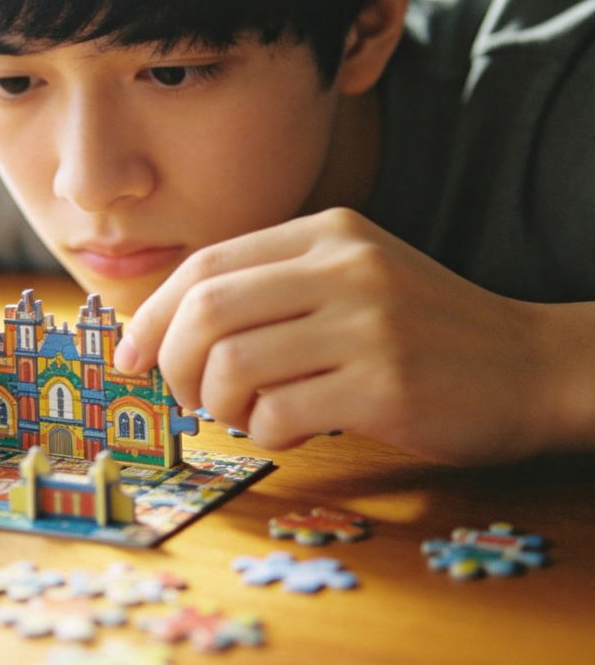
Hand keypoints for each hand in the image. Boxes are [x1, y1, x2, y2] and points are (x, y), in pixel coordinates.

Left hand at [114, 208, 551, 464]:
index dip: (153, 315)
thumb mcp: (350, 280)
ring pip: (232, 364)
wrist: (532, 365)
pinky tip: (289, 430)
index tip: (131, 355)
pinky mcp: (386, 385)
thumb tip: (166, 333)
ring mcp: (367, 324)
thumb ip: (269, 290)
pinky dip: (264, 431)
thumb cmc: (423, 331)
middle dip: (173, 364)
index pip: (205, 266)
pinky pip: (279, 413)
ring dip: (217, 404)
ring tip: (241, 414)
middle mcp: (344, 267)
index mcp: (327, 233)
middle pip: (206, 312)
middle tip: (185, 396)